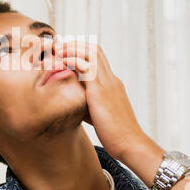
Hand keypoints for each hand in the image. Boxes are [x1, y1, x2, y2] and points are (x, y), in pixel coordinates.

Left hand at [55, 41, 148, 158]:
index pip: (98, 58)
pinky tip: (61, 61)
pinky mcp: (100, 92)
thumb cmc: (116, 135)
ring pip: (91, 53)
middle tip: (59, 47)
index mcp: (112, 84)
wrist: (131, 144)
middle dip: (75, 44)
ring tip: (58, 50)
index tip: (66, 52)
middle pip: (95, 50)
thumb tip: (73, 103)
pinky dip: (72, 60)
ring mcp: (107, 84)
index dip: (82, 50)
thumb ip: (88, 104)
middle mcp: (111, 80)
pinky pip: (86, 67)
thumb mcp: (99, 114)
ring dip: (73, 48)